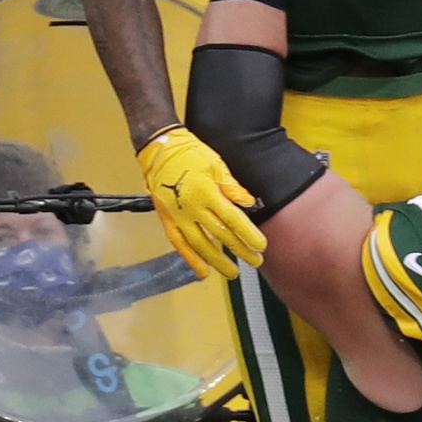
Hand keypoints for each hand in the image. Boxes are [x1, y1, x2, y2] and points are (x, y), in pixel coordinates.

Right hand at [136, 125, 265, 281]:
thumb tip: (249, 202)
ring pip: (200, 244)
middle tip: (255, 261)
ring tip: (232, 272)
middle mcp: (192, 207)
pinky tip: (202, 270)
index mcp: (206, 192)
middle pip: (220, 234)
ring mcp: (178, 215)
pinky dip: (190, 259)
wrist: (160, 149)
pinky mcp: (167, 219)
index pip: (232, 219)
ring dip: (217, 260)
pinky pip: (178, 243)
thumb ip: (232, 186)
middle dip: (239, 250)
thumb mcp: (216, 164)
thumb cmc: (190, 153)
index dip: (247, 234)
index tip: (261, 246)